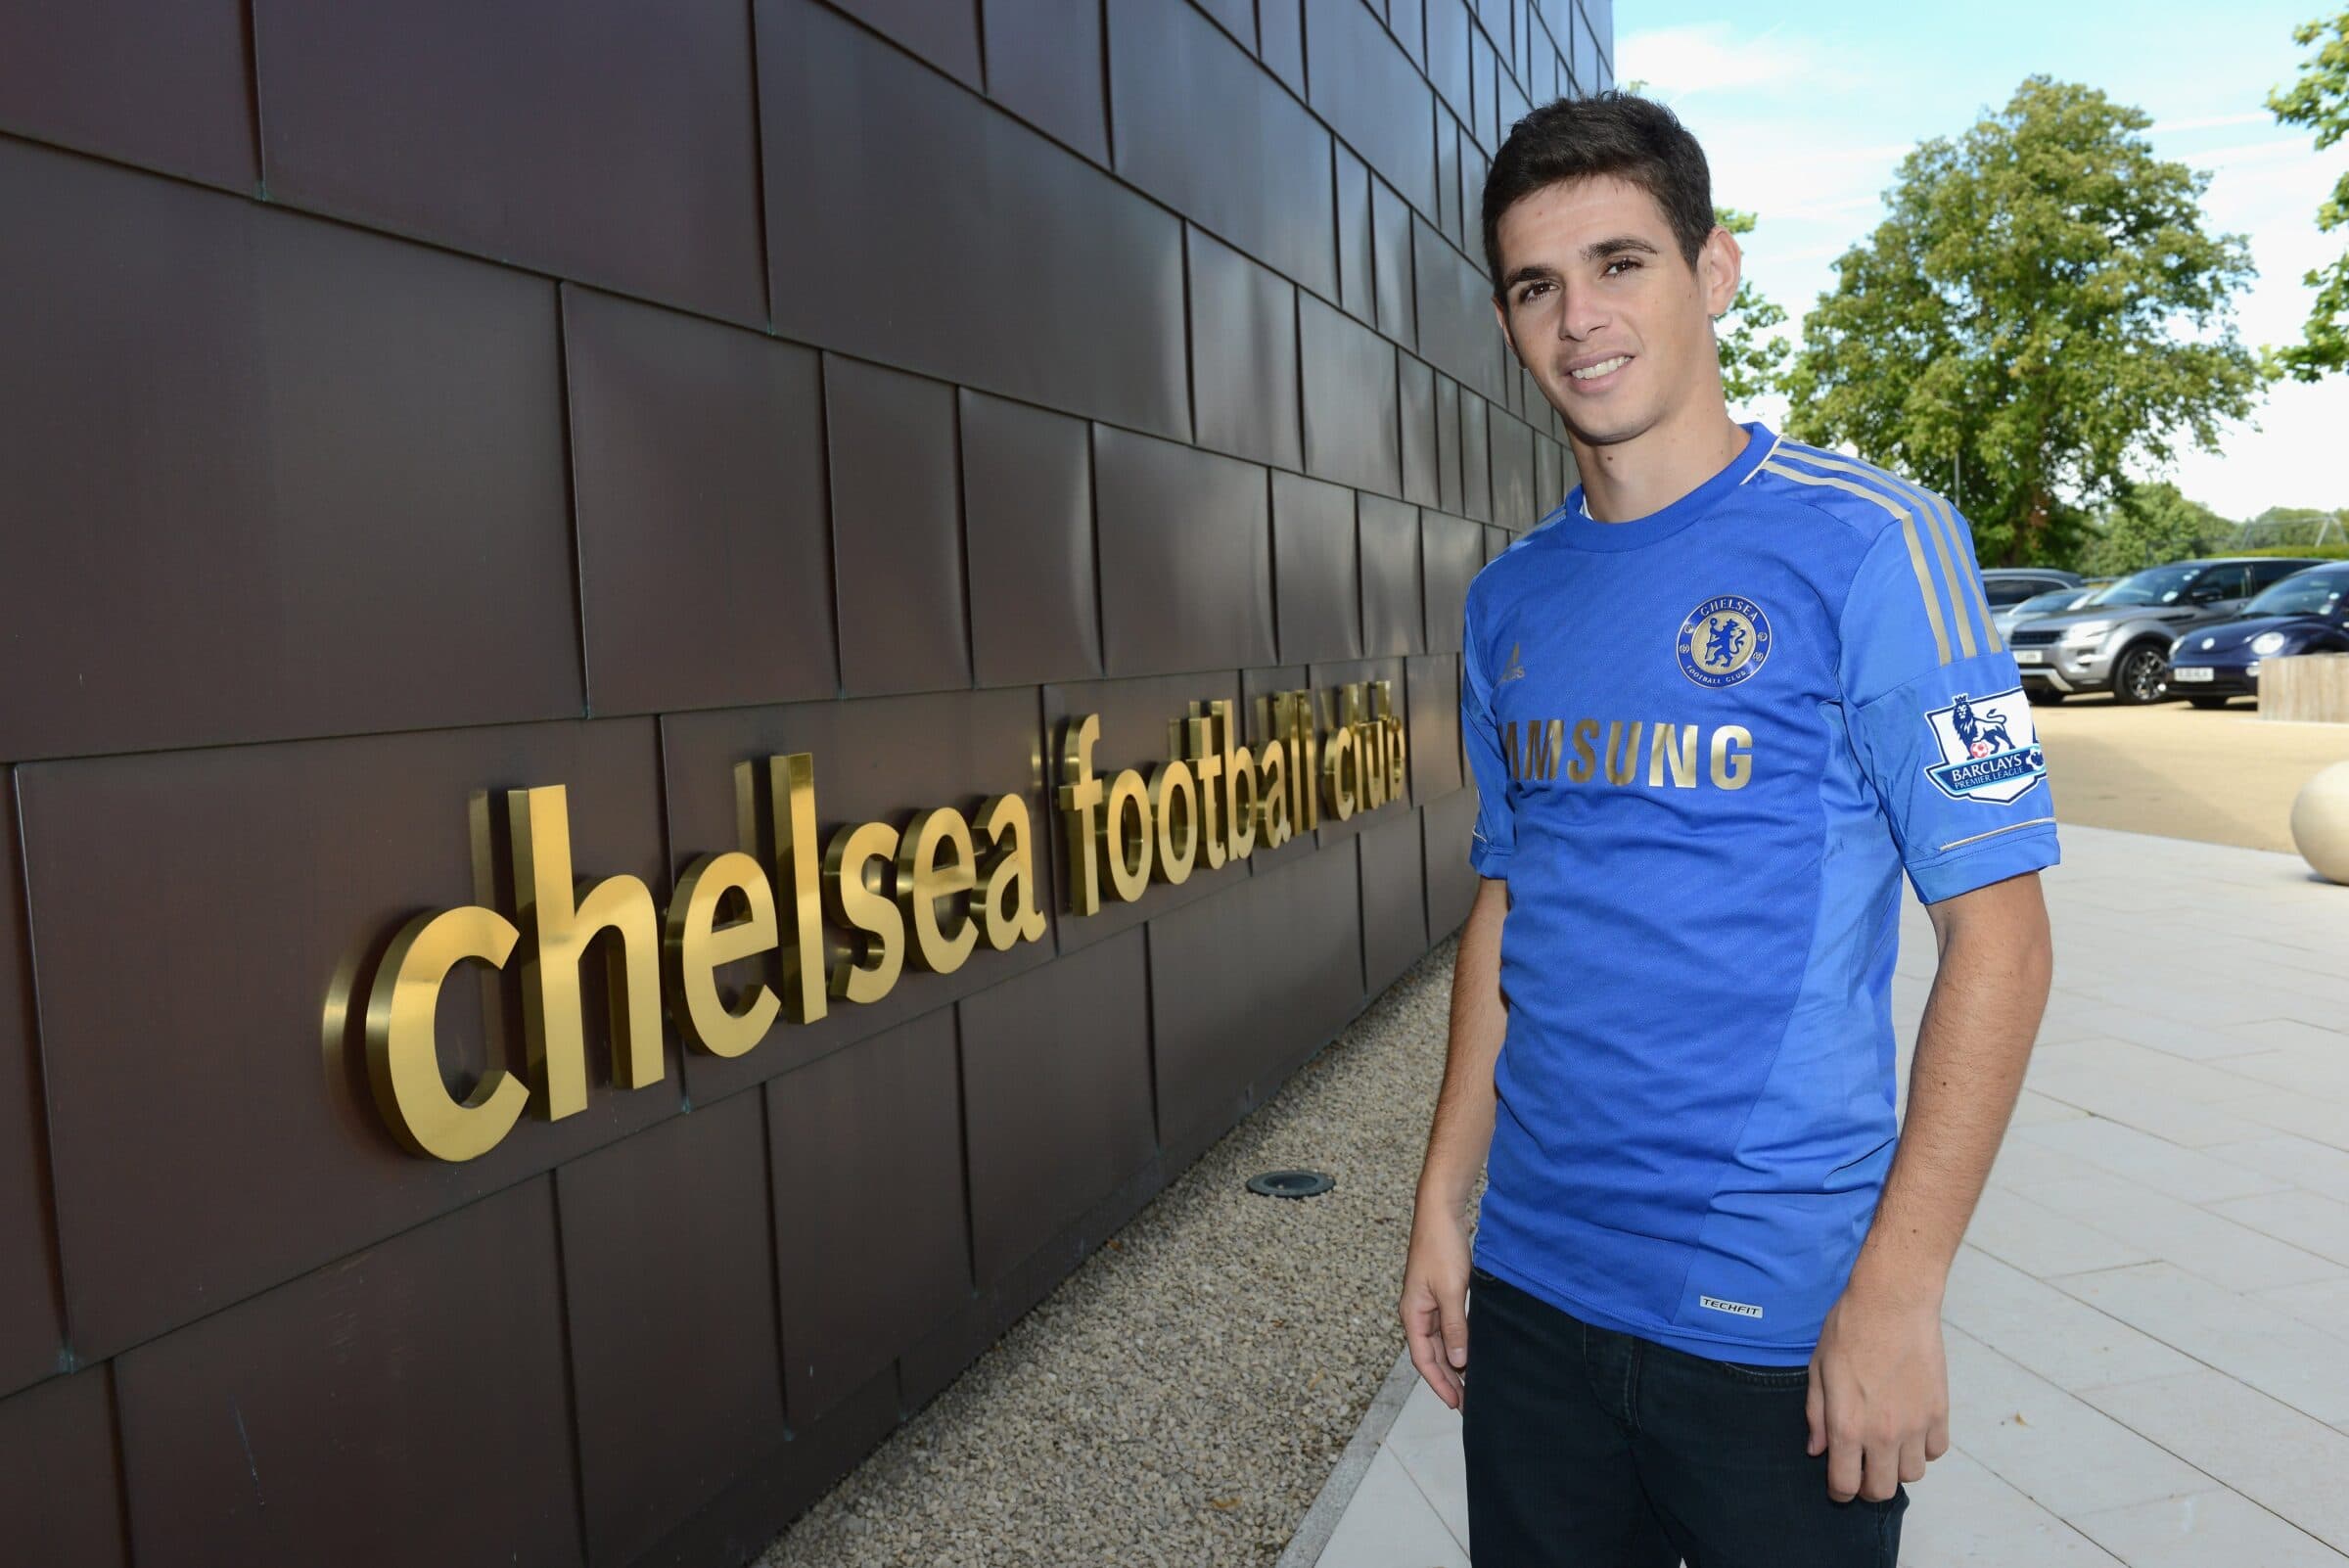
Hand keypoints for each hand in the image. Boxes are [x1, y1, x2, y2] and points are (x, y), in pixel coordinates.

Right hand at [1399, 1206, 1472, 1407]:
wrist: (1441, 1213)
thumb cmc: (1441, 1247)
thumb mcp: (1451, 1291)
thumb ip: (1454, 1328)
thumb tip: (1457, 1362)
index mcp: (1412, 1314)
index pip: (1423, 1359)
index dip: (1440, 1384)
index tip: (1457, 1404)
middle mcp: (1417, 1312)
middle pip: (1430, 1355)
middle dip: (1448, 1380)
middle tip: (1468, 1403)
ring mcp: (1428, 1303)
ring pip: (1439, 1343)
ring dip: (1453, 1364)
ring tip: (1471, 1383)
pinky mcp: (1441, 1293)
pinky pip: (1447, 1327)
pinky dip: (1458, 1343)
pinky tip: (1471, 1351)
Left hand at [1805, 1277, 1949, 1501]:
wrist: (1892, 1303)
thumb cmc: (1848, 1330)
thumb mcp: (1818, 1369)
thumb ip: (1817, 1415)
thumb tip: (1817, 1450)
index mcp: (1847, 1426)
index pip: (1845, 1485)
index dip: (1840, 1492)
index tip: (1839, 1486)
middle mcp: (1883, 1435)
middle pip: (1882, 1490)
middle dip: (1868, 1487)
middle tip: (1863, 1469)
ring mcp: (1915, 1426)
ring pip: (1912, 1474)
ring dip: (1897, 1467)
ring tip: (1887, 1445)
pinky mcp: (1939, 1412)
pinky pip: (1936, 1451)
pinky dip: (1924, 1448)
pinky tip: (1911, 1429)